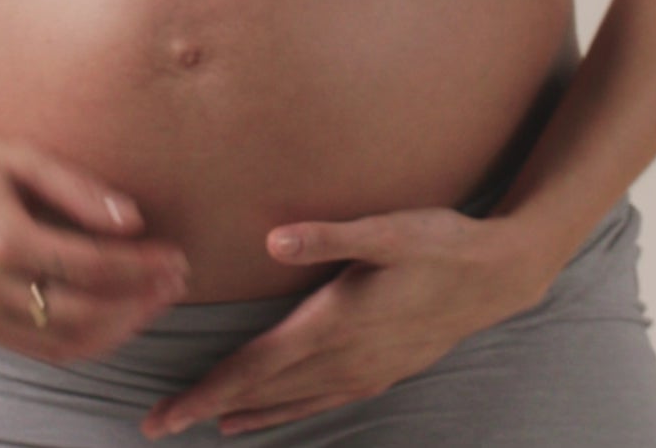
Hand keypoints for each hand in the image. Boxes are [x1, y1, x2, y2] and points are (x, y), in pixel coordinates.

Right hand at [0, 123, 192, 364]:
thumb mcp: (22, 157)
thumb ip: (79, 190)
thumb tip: (134, 222)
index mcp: (3, 237)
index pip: (92, 267)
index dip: (142, 266)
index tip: (177, 256)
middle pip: (85, 312)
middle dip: (140, 301)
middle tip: (177, 280)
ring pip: (67, 342)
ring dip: (119, 328)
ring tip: (155, 301)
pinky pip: (41, 348)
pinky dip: (85, 341)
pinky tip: (116, 318)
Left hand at [140, 204, 548, 438]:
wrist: (499, 276)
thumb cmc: (439, 243)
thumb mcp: (387, 230)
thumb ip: (328, 236)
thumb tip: (272, 239)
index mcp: (332, 325)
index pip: (254, 367)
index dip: (205, 391)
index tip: (163, 414)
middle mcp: (343, 359)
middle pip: (261, 391)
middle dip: (206, 408)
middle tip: (156, 425)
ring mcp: (365, 371)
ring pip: (291, 402)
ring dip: (245, 412)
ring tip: (206, 425)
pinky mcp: (381, 371)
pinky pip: (321, 401)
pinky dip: (288, 410)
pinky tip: (273, 413)